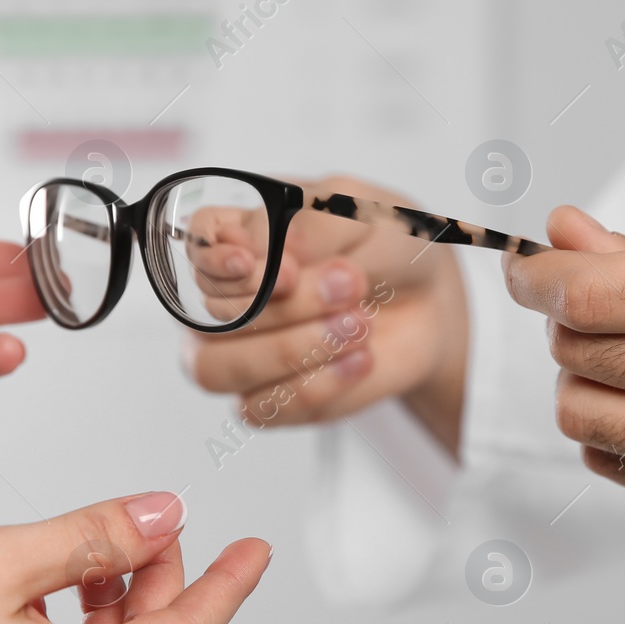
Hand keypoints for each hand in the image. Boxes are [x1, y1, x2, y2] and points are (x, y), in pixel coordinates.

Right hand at [0, 492, 267, 623]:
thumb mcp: (6, 557)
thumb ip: (96, 536)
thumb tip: (163, 515)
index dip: (228, 586)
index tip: (256, 552)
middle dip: (156, 578)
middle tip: (149, 519)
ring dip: (106, 597)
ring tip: (86, 543)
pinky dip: (65, 622)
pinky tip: (36, 583)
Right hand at [184, 175, 468, 454]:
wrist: (428, 301)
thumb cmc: (386, 246)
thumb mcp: (367, 214)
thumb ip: (316, 226)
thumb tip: (277, 256)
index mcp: (237, 235)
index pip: (196, 247)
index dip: (223, 261)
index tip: (285, 269)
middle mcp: (224, 296)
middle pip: (212, 311)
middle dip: (285, 305)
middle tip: (351, 284)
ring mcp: (237, 352)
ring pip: (217, 368)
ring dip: (289, 350)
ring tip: (358, 325)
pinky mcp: (267, 399)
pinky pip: (259, 409)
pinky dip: (314, 386)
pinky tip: (361, 359)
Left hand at [504, 208, 624, 549]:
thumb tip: (562, 236)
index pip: (594, 294)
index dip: (538, 279)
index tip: (527, 270)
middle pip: (582, 351)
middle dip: (566, 321)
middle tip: (596, 307)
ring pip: (584, 415)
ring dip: (581, 379)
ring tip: (624, 359)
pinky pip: (618, 467)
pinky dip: (612, 432)